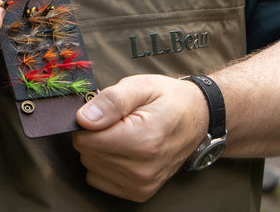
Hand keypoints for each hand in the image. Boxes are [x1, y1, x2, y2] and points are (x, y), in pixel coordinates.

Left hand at [72, 75, 208, 201]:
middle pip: (87, 153)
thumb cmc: (167, 98)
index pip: (85, 139)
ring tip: (123, 133)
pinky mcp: (139, 192)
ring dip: (99, 149)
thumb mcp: (140, 86)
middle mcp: (143, 169)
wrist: (196, 118)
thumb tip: (83, 119)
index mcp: (143, 141)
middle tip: (118, 121)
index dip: (89, 121)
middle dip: (94, 134)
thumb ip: (111, 101)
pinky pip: (98, 178)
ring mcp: (142, 184)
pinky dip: (103, 163)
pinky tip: (122, 149)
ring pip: (90, 166)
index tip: (107, 112)